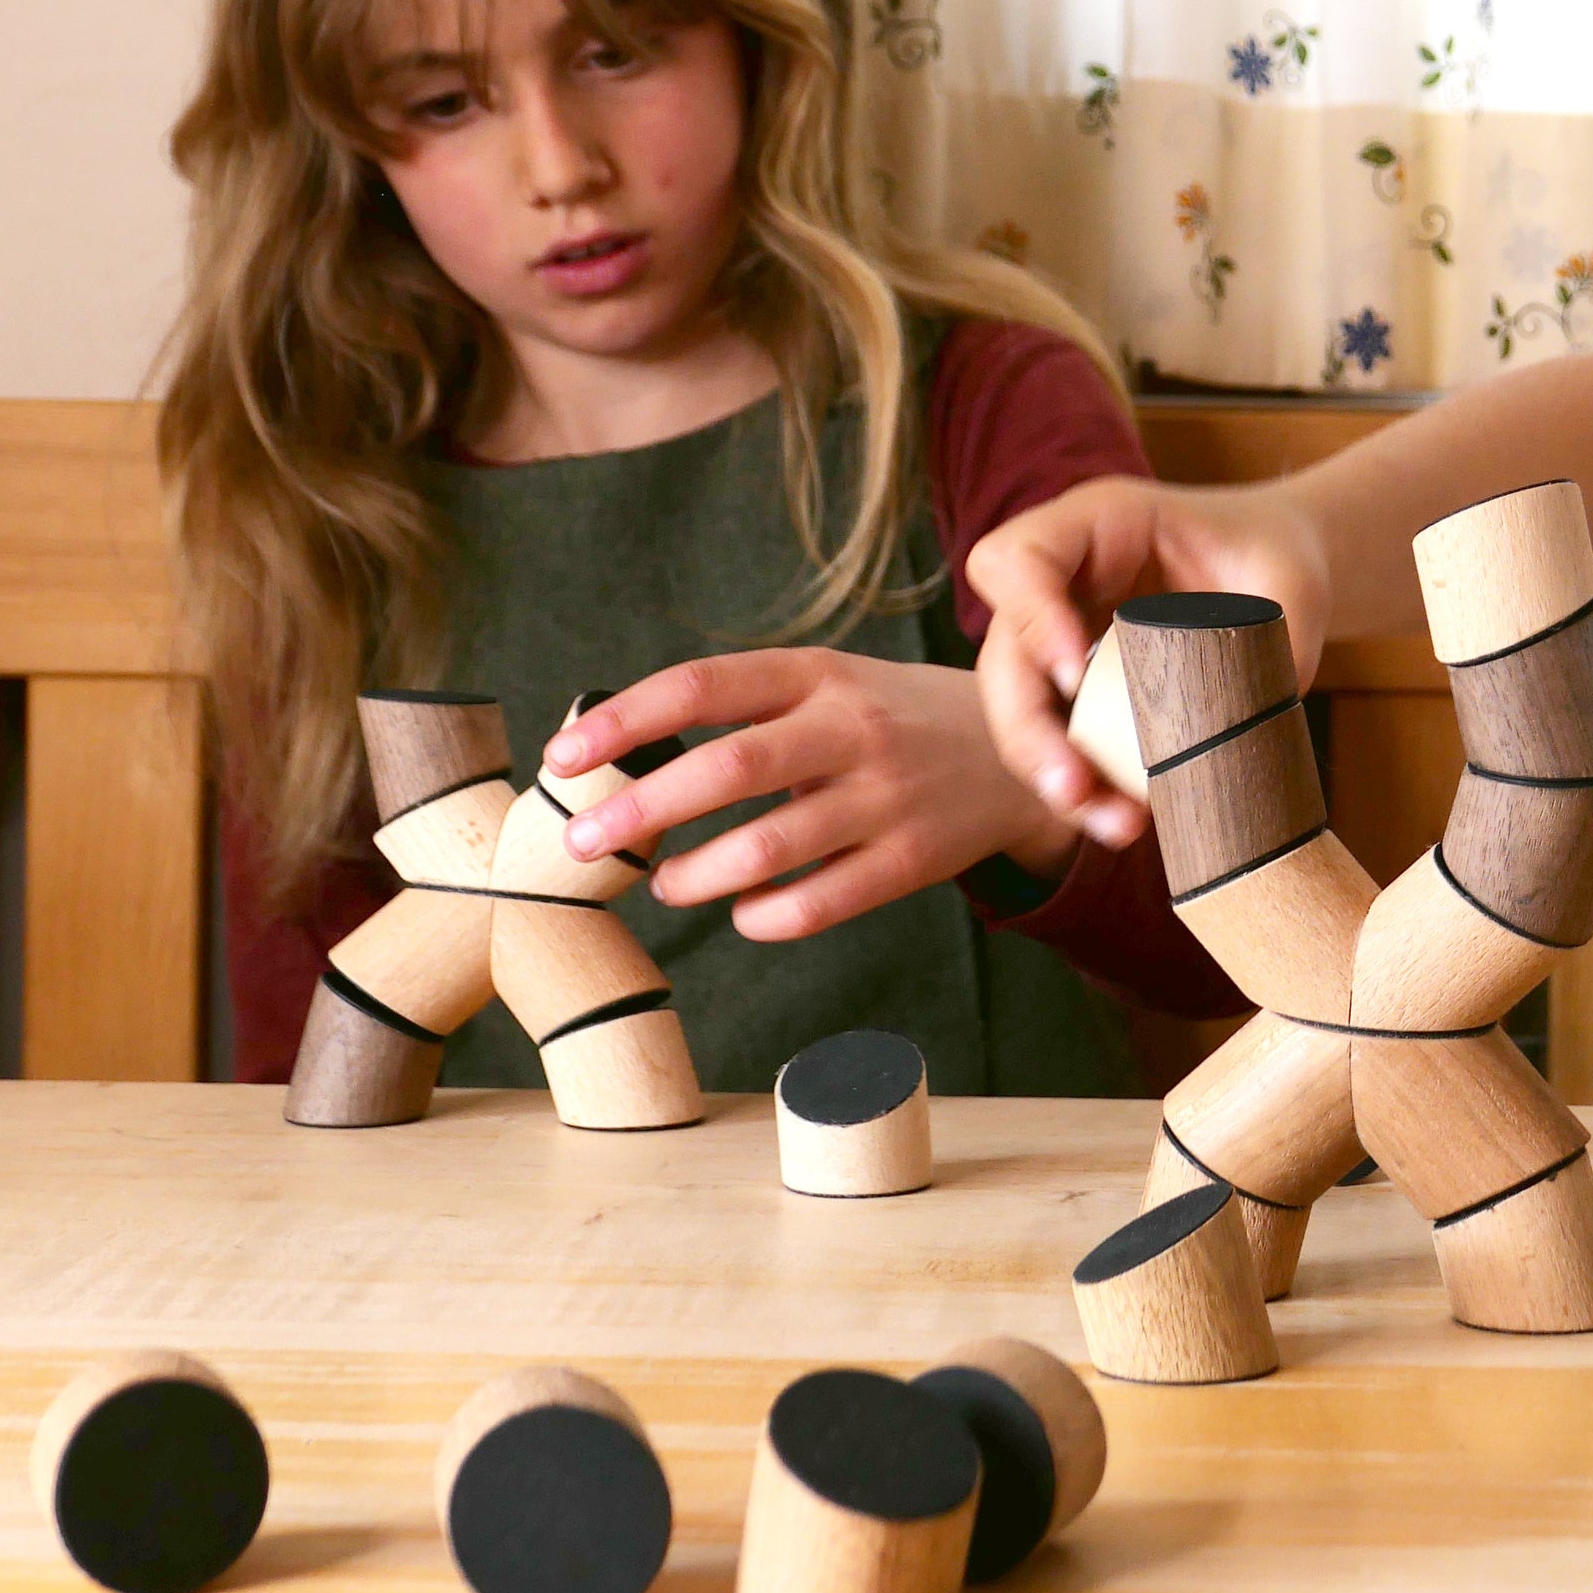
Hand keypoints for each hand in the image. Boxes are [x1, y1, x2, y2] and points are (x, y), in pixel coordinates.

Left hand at [539, 650, 1076, 940]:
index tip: (565, 755)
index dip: (625, 721)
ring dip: (696, 875)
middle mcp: (851, 728)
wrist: (1027, 750)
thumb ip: (746, 709)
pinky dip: (765, 917)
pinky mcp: (913, 860)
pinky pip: (820, 902)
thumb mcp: (830, 683)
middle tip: (585, 843)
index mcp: (817, 674)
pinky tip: (744, 913)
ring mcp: (885, 796)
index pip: (702, 686)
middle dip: (640, 809)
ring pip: (769, 848)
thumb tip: (623, 758)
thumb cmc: (895, 718)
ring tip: (665, 884)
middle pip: (728, 767)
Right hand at [962, 476, 1334, 849]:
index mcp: (1100, 522)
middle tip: (1074, 786)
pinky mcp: (1078, 687)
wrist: (1278, 568)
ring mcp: (1062, 633)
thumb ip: (1270, 644)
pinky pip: (1060, 739)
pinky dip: (1086, 786)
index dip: (1032, 618)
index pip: (1021, 558)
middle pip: (1004, 651)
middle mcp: (1064, 578)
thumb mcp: (1288, 583)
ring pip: (1022, 708)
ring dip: (1054, 773)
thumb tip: (1239, 737)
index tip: (1076, 677)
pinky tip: (1127, 820)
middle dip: (1028, 728)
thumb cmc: (1277, 556)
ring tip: (1114, 824)